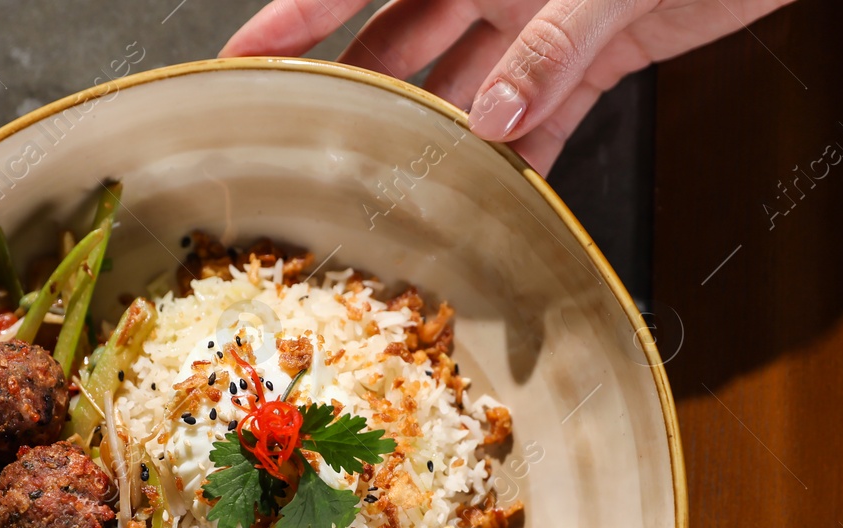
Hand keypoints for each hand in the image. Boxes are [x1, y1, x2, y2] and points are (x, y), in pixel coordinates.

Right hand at [220, 0, 795, 173]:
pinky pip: (545, 114)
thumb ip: (544, 47)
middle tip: (316, 151)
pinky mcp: (598, 52)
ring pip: (469, 88)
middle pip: (403, 42)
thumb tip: (486, 123)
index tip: (244, 59)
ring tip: (403, 192)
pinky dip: (524, 155)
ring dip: (442, 138)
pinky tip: (499, 195)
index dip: (295, 17)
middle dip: (361, 94)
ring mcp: (543, 20)